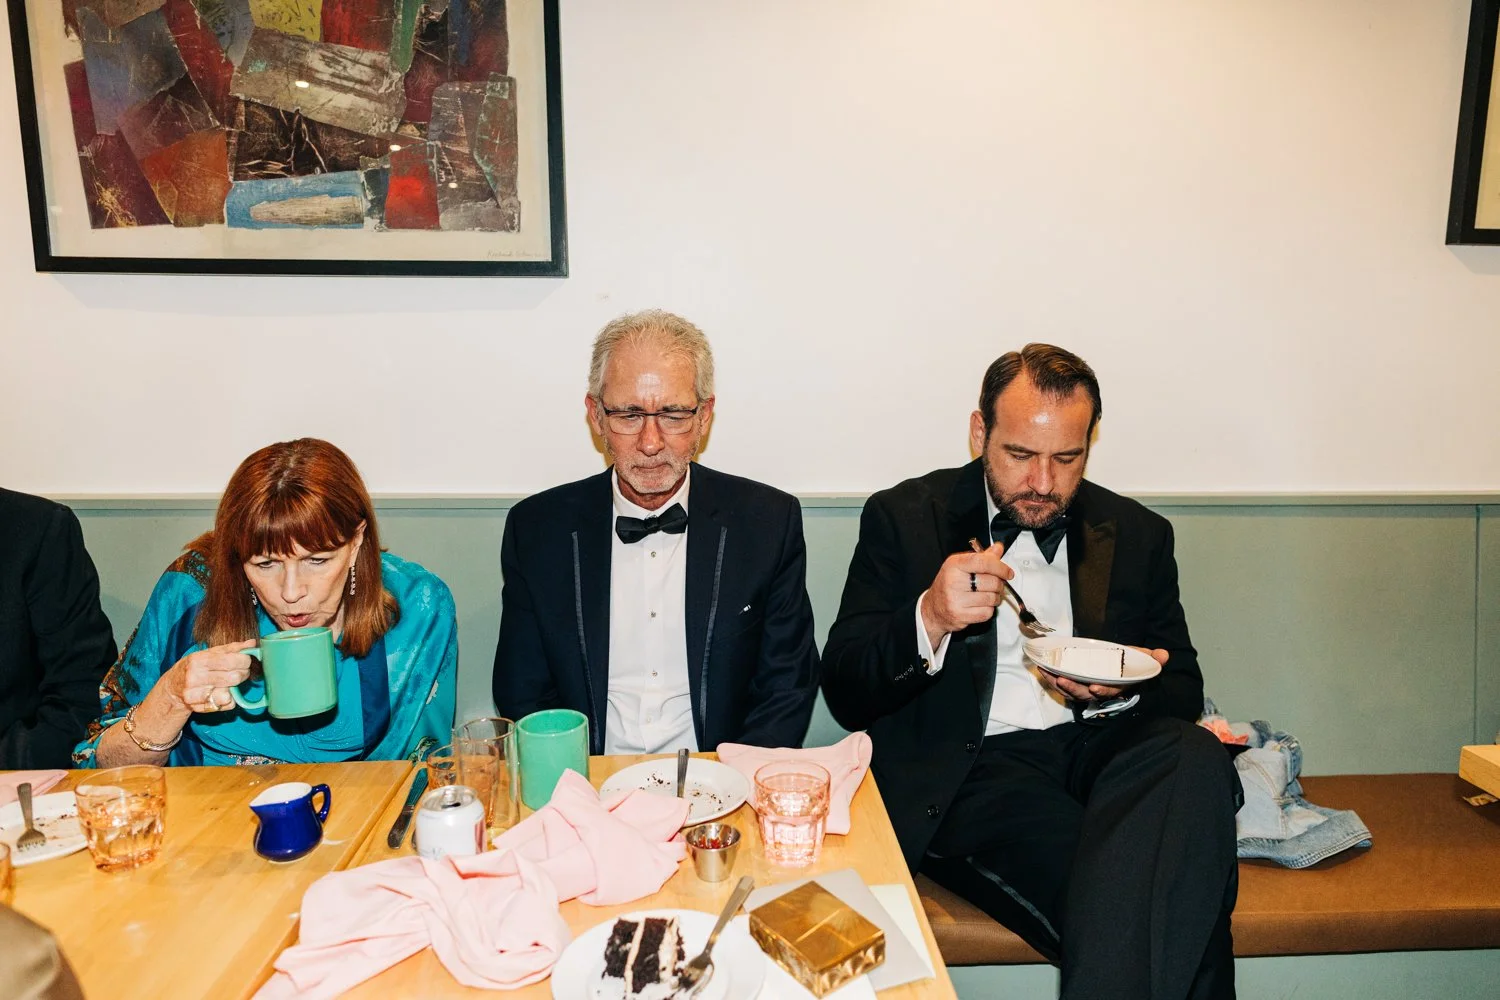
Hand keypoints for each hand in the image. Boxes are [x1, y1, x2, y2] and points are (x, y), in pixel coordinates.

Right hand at [160, 640, 257, 713]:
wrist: (173, 686)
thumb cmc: (196, 666)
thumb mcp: (210, 653)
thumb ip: (232, 648)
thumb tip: (252, 644)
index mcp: (198, 660)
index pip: (230, 661)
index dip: (245, 660)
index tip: (246, 660)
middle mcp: (194, 678)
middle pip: (234, 678)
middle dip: (243, 674)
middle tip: (240, 672)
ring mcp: (195, 695)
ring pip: (230, 694)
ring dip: (235, 688)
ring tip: (230, 682)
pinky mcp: (199, 708)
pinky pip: (226, 705)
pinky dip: (230, 699)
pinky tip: (222, 693)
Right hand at [918, 542, 1014, 646]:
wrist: (933, 608)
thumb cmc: (948, 585)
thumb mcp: (960, 566)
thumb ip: (981, 558)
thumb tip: (998, 548)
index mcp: (954, 565)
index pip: (983, 562)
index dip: (1000, 567)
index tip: (1008, 572)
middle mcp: (953, 581)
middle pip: (991, 581)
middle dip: (999, 584)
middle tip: (995, 585)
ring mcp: (956, 600)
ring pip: (991, 598)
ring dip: (995, 598)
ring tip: (987, 595)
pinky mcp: (961, 615)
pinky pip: (987, 612)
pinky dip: (988, 609)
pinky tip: (980, 605)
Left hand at [1037, 646, 1167, 701]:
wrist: (1118, 665)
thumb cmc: (1129, 663)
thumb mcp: (1142, 658)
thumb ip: (1151, 658)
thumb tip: (1163, 655)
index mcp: (1117, 685)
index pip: (1111, 691)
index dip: (1104, 690)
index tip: (1095, 687)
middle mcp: (1100, 690)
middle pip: (1086, 694)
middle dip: (1074, 688)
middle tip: (1063, 679)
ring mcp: (1086, 689)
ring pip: (1071, 691)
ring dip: (1058, 684)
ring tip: (1047, 673)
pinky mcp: (1075, 685)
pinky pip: (1062, 686)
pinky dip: (1052, 679)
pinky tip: (1043, 670)